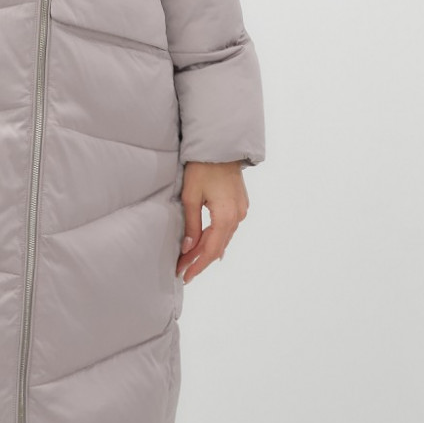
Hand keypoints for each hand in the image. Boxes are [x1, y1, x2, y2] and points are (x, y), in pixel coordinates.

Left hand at [175, 160, 248, 282]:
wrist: (220, 147)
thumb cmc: (202, 168)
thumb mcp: (191, 196)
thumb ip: (191, 224)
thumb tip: (188, 248)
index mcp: (226, 217)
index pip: (211, 250)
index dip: (197, 265)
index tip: (185, 276)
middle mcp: (237, 217)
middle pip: (218, 246)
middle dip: (199, 259)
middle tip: (182, 270)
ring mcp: (241, 210)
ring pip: (223, 238)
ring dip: (207, 249)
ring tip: (190, 260)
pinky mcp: (240, 204)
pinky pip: (227, 228)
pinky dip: (215, 237)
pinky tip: (207, 244)